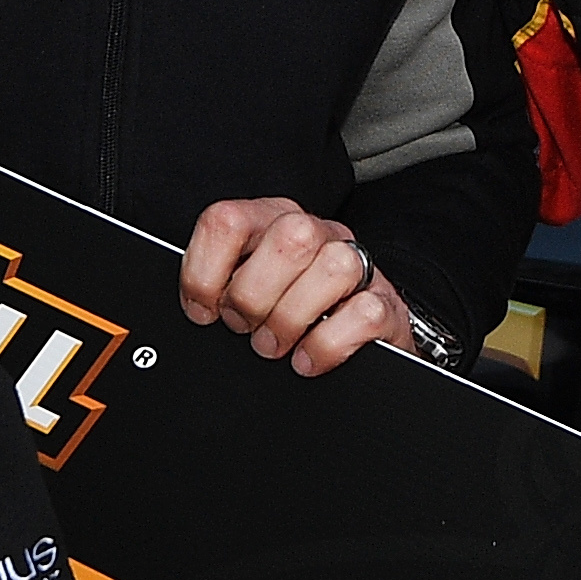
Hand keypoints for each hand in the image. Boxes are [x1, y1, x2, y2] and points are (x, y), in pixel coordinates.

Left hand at [177, 199, 407, 377]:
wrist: (353, 336)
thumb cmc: (288, 314)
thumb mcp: (248, 289)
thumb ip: (219, 285)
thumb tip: (195, 307)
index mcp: (270, 220)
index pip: (229, 220)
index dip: (205, 272)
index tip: (203, 311)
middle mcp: (316, 233)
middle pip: (288, 237)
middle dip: (255, 296)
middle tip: (246, 328)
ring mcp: (357, 265)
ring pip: (333, 267)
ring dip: (292, 318)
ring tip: (277, 346)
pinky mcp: (386, 305)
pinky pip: (363, 313)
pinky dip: (327, 344)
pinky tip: (308, 359)